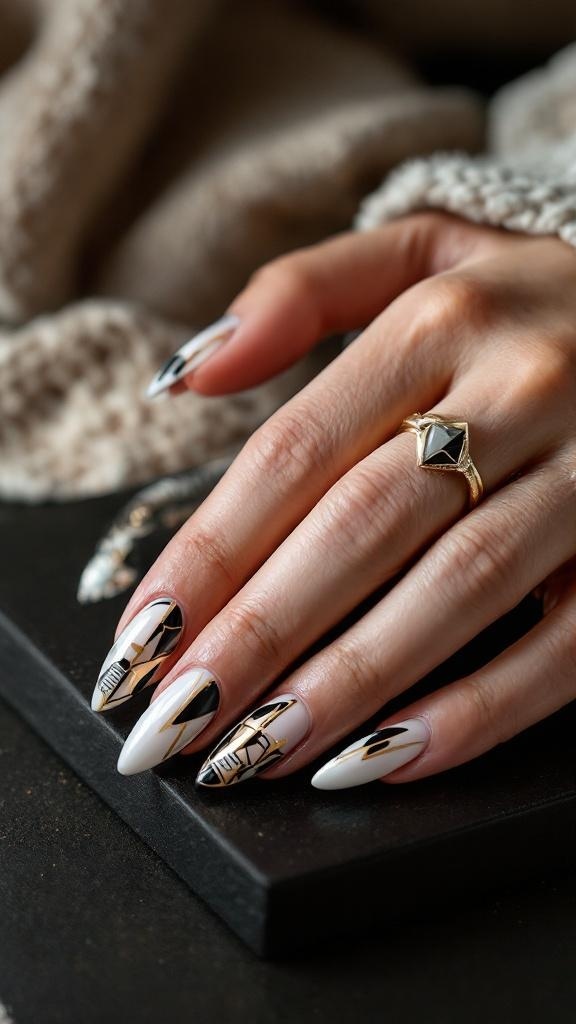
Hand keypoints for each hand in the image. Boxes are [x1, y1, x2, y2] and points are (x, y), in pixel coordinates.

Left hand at [94, 212, 575, 788]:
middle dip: (257, 634)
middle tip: (175, 718)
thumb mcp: (421, 254)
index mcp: (442, 318)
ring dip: (348, 683)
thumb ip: (301, 292)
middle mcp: (519, 389)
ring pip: (456, 590)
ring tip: (255, 751)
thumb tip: (187, 376)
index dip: (209, 553)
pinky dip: (476, 711)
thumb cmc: (526, 302)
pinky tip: (386, 760)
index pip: (294, 452)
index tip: (142, 635)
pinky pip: (562, 645)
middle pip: (359, 528)